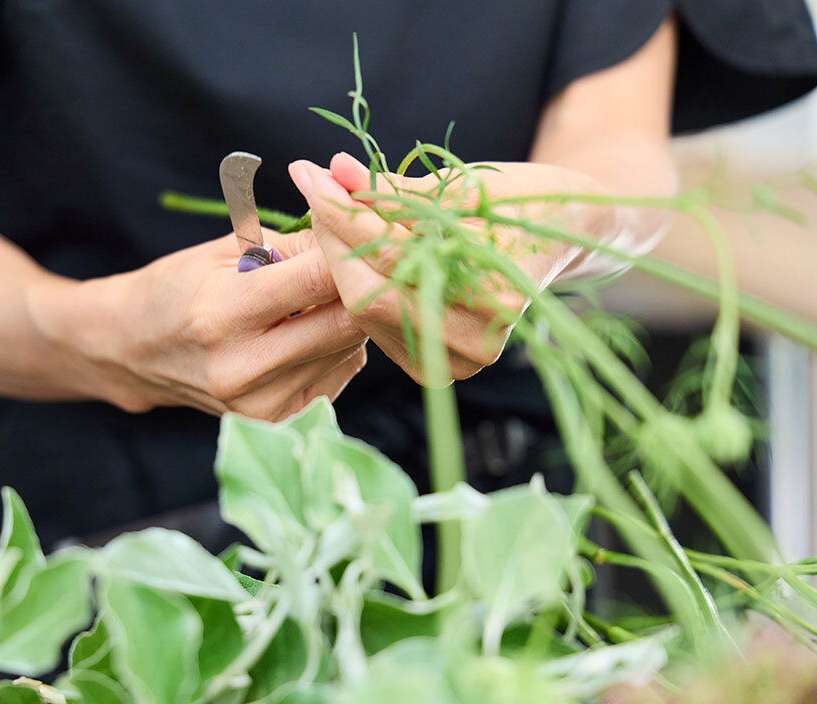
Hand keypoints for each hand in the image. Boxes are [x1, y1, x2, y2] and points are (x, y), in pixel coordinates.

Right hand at [28, 229, 367, 419]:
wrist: (135, 350)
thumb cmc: (182, 287)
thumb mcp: (227, 249)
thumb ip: (296, 245)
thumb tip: (357, 237)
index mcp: (222, 313)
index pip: (316, 279)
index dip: (346, 251)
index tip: (357, 233)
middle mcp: (241, 367)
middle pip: (345, 322)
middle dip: (360, 286)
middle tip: (359, 262)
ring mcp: (259, 403)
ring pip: (349, 348)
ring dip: (349, 317)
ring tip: (322, 296)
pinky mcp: (276, 422)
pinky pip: (341, 372)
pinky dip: (338, 346)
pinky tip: (309, 330)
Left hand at [288, 153, 613, 383]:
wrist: (565, 236)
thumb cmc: (524, 202)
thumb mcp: (464, 188)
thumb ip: (394, 190)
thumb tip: (333, 170)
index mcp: (494, 297)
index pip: (390, 256)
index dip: (344, 212)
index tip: (311, 173)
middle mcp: (475, 343)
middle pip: (367, 294)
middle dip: (332, 237)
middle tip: (312, 186)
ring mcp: (456, 362)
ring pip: (364, 310)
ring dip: (338, 257)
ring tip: (329, 206)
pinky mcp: (437, 365)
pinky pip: (375, 323)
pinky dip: (357, 280)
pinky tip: (348, 244)